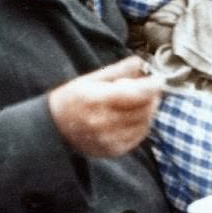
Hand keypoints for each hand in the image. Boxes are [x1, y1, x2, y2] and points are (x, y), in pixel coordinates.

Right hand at [47, 56, 161, 157]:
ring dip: (148, 111)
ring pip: (144, 123)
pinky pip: (138, 136)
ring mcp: (108, 139)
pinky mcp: (112, 150)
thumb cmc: (72, 99)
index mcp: (96, 100)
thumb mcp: (89, 79)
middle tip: (149, 89)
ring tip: (140, 102)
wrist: (52, 128)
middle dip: (152, 97)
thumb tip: (140, 62)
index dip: (152, 86)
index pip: (135, 93)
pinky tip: (134, 117)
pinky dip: (142, 125)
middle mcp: (103, 122)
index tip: (158, 79)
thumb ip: (117, 70)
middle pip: (143, 109)